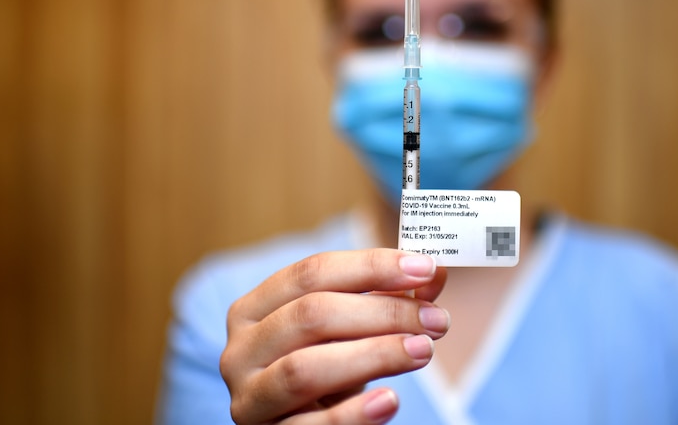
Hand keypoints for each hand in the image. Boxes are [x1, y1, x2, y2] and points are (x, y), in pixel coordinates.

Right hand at [220, 249, 449, 423]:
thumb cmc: (327, 367)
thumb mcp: (350, 330)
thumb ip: (388, 298)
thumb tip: (433, 274)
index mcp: (255, 308)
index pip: (312, 272)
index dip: (371, 267)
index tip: (425, 268)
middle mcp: (241, 349)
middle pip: (312, 314)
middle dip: (383, 312)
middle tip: (436, 319)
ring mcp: (249, 397)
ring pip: (304, 368)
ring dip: (373, 355)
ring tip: (423, 350)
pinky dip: (353, 414)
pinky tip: (390, 401)